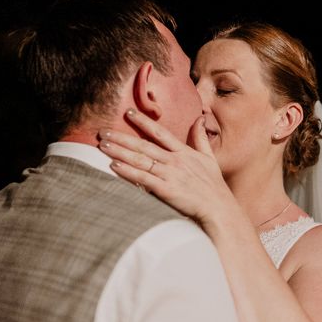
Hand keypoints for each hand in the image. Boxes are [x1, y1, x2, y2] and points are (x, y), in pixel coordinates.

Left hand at [99, 109, 234, 226]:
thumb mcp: (210, 158)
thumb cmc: (214, 186)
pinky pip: (143, 178)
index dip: (144, 122)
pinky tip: (114, 165)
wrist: (219, 208)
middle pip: (144, 145)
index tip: (128, 113)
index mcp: (184, 152)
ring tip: (103, 146)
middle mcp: (175, 161)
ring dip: (120, 152)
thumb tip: (200, 118)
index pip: (161, 133)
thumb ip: (201, 138)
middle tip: (103, 131)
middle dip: (122, 137)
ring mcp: (170, 175)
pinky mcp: (166, 190)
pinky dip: (128, 171)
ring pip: (141, 160)